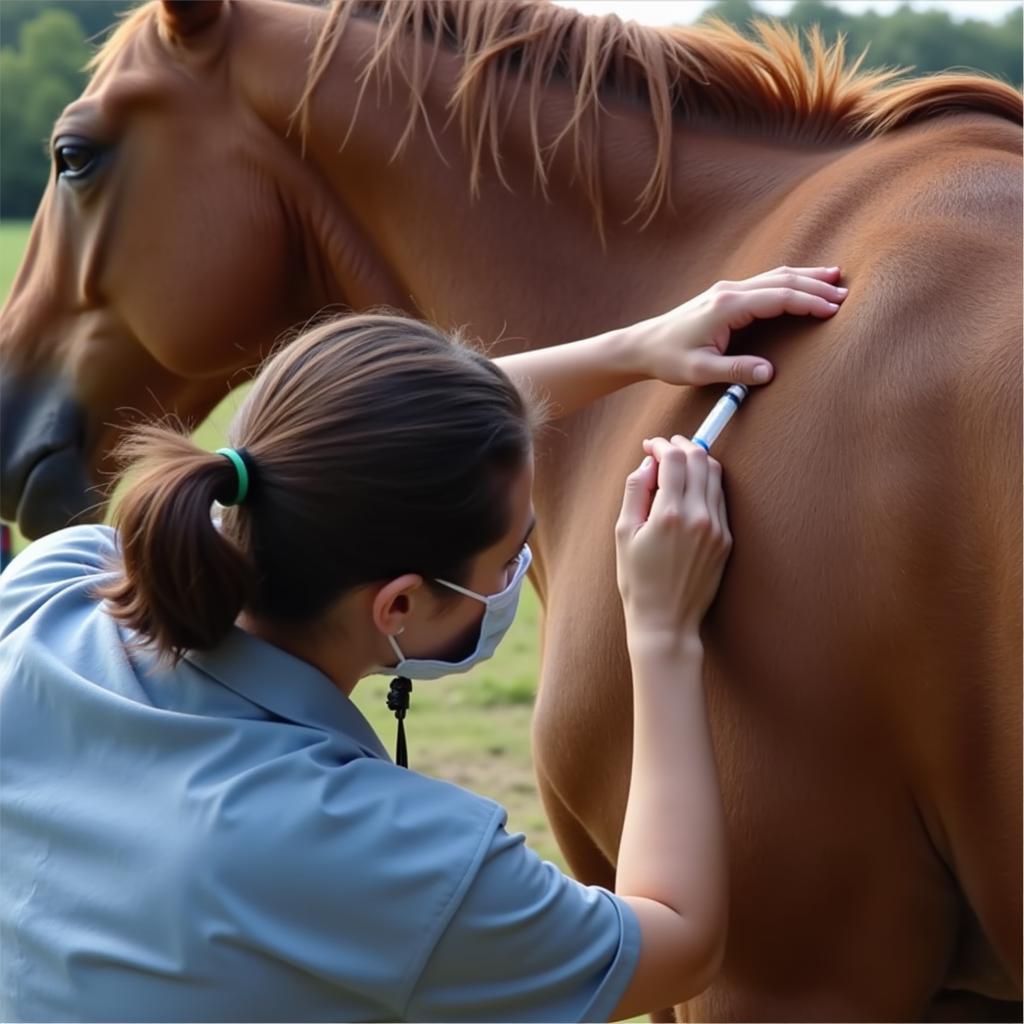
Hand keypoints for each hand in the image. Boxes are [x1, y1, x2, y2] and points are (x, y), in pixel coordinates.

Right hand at [615, 435, 731, 642]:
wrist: (666, 621)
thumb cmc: (638, 580)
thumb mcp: (624, 534)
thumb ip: (635, 492)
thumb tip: (648, 464)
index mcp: (669, 514)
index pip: (673, 458)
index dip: (661, 445)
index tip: (650, 446)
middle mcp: (698, 517)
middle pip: (699, 459)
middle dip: (681, 446)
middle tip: (665, 448)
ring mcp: (717, 528)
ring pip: (714, 476)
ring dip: (696, 462)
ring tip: (678, 466)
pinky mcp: (726, 540)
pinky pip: (719, 499)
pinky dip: (705, 485)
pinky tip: (689, 491)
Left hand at [633, 265, 847, 387]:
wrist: (644, 345)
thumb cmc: (669, 359)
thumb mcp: (700, 371)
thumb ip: (735, 372)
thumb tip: (768, 373)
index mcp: (727, 306)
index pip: (778, 298)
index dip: (809, 303)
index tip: (835, 309)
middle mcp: (730, 291)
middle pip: (782, 281)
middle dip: (816, 286)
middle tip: (846, 294)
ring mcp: (727, 290)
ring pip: (774, 277)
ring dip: (805, 278)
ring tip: (834, 279)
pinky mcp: (726, 295)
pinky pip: (765, 282)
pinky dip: (789, 281)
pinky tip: (802, 284)